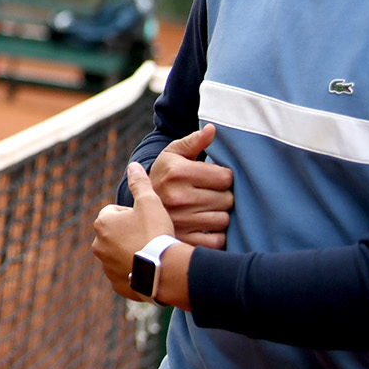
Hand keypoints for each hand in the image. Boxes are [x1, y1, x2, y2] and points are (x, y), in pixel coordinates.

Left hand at [92, 163, 178, 301]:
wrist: (164, 270)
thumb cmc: (155, 233)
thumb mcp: (150, 203)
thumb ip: (140, 183)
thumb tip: (132, 166)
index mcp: (102, 223)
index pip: (114, 212)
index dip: (133, 214)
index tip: (147, 221)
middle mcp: (98, 245)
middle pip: (116, 234)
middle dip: (130, 234)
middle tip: (151, 237)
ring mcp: (106, 267)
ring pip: (120, 254)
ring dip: (132, 252)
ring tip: (152, 254)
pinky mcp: (117, 284)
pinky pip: (126, 274)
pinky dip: (135, 271)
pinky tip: (150, 269)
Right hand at [150, 124, 233, 248]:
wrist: (141, 206)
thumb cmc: (164, 175)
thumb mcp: (173, 154)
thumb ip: (194, 142)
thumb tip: (213, 129)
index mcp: (178, 172)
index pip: (225, 177)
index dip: (223, 177)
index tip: (214, 179)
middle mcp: (178, 196)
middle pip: (227, 199)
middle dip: (223, 196)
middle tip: (211, 195)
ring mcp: (181, 220)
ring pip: (224, 219)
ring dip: (220, 215)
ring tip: (207, 209)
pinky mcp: (184, 239)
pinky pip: (217, 240)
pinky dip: (216, 235)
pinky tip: (206, 226)